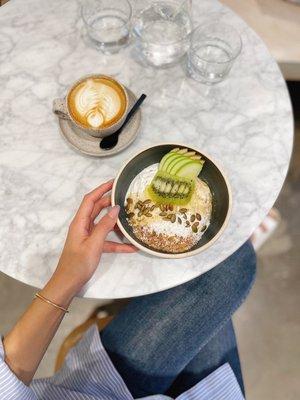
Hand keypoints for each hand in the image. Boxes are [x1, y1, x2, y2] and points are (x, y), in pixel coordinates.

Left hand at [48, 180, 136, 296]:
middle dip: (110, 202)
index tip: (114, 182)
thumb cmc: (78, 264)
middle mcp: (83, 226)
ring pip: (103, 223)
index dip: (101, 189)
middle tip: (126, 197)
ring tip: (130, 216)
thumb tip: (115, 208)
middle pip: (97, 209)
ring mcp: (88, 236)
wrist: (68, 283)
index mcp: (79, 222)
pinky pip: (107, 240)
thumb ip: (105, 226)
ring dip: (116, 222)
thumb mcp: (94, 244)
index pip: (90, 200)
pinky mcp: (92, 246)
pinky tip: (131, 247)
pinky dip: (118, 242)